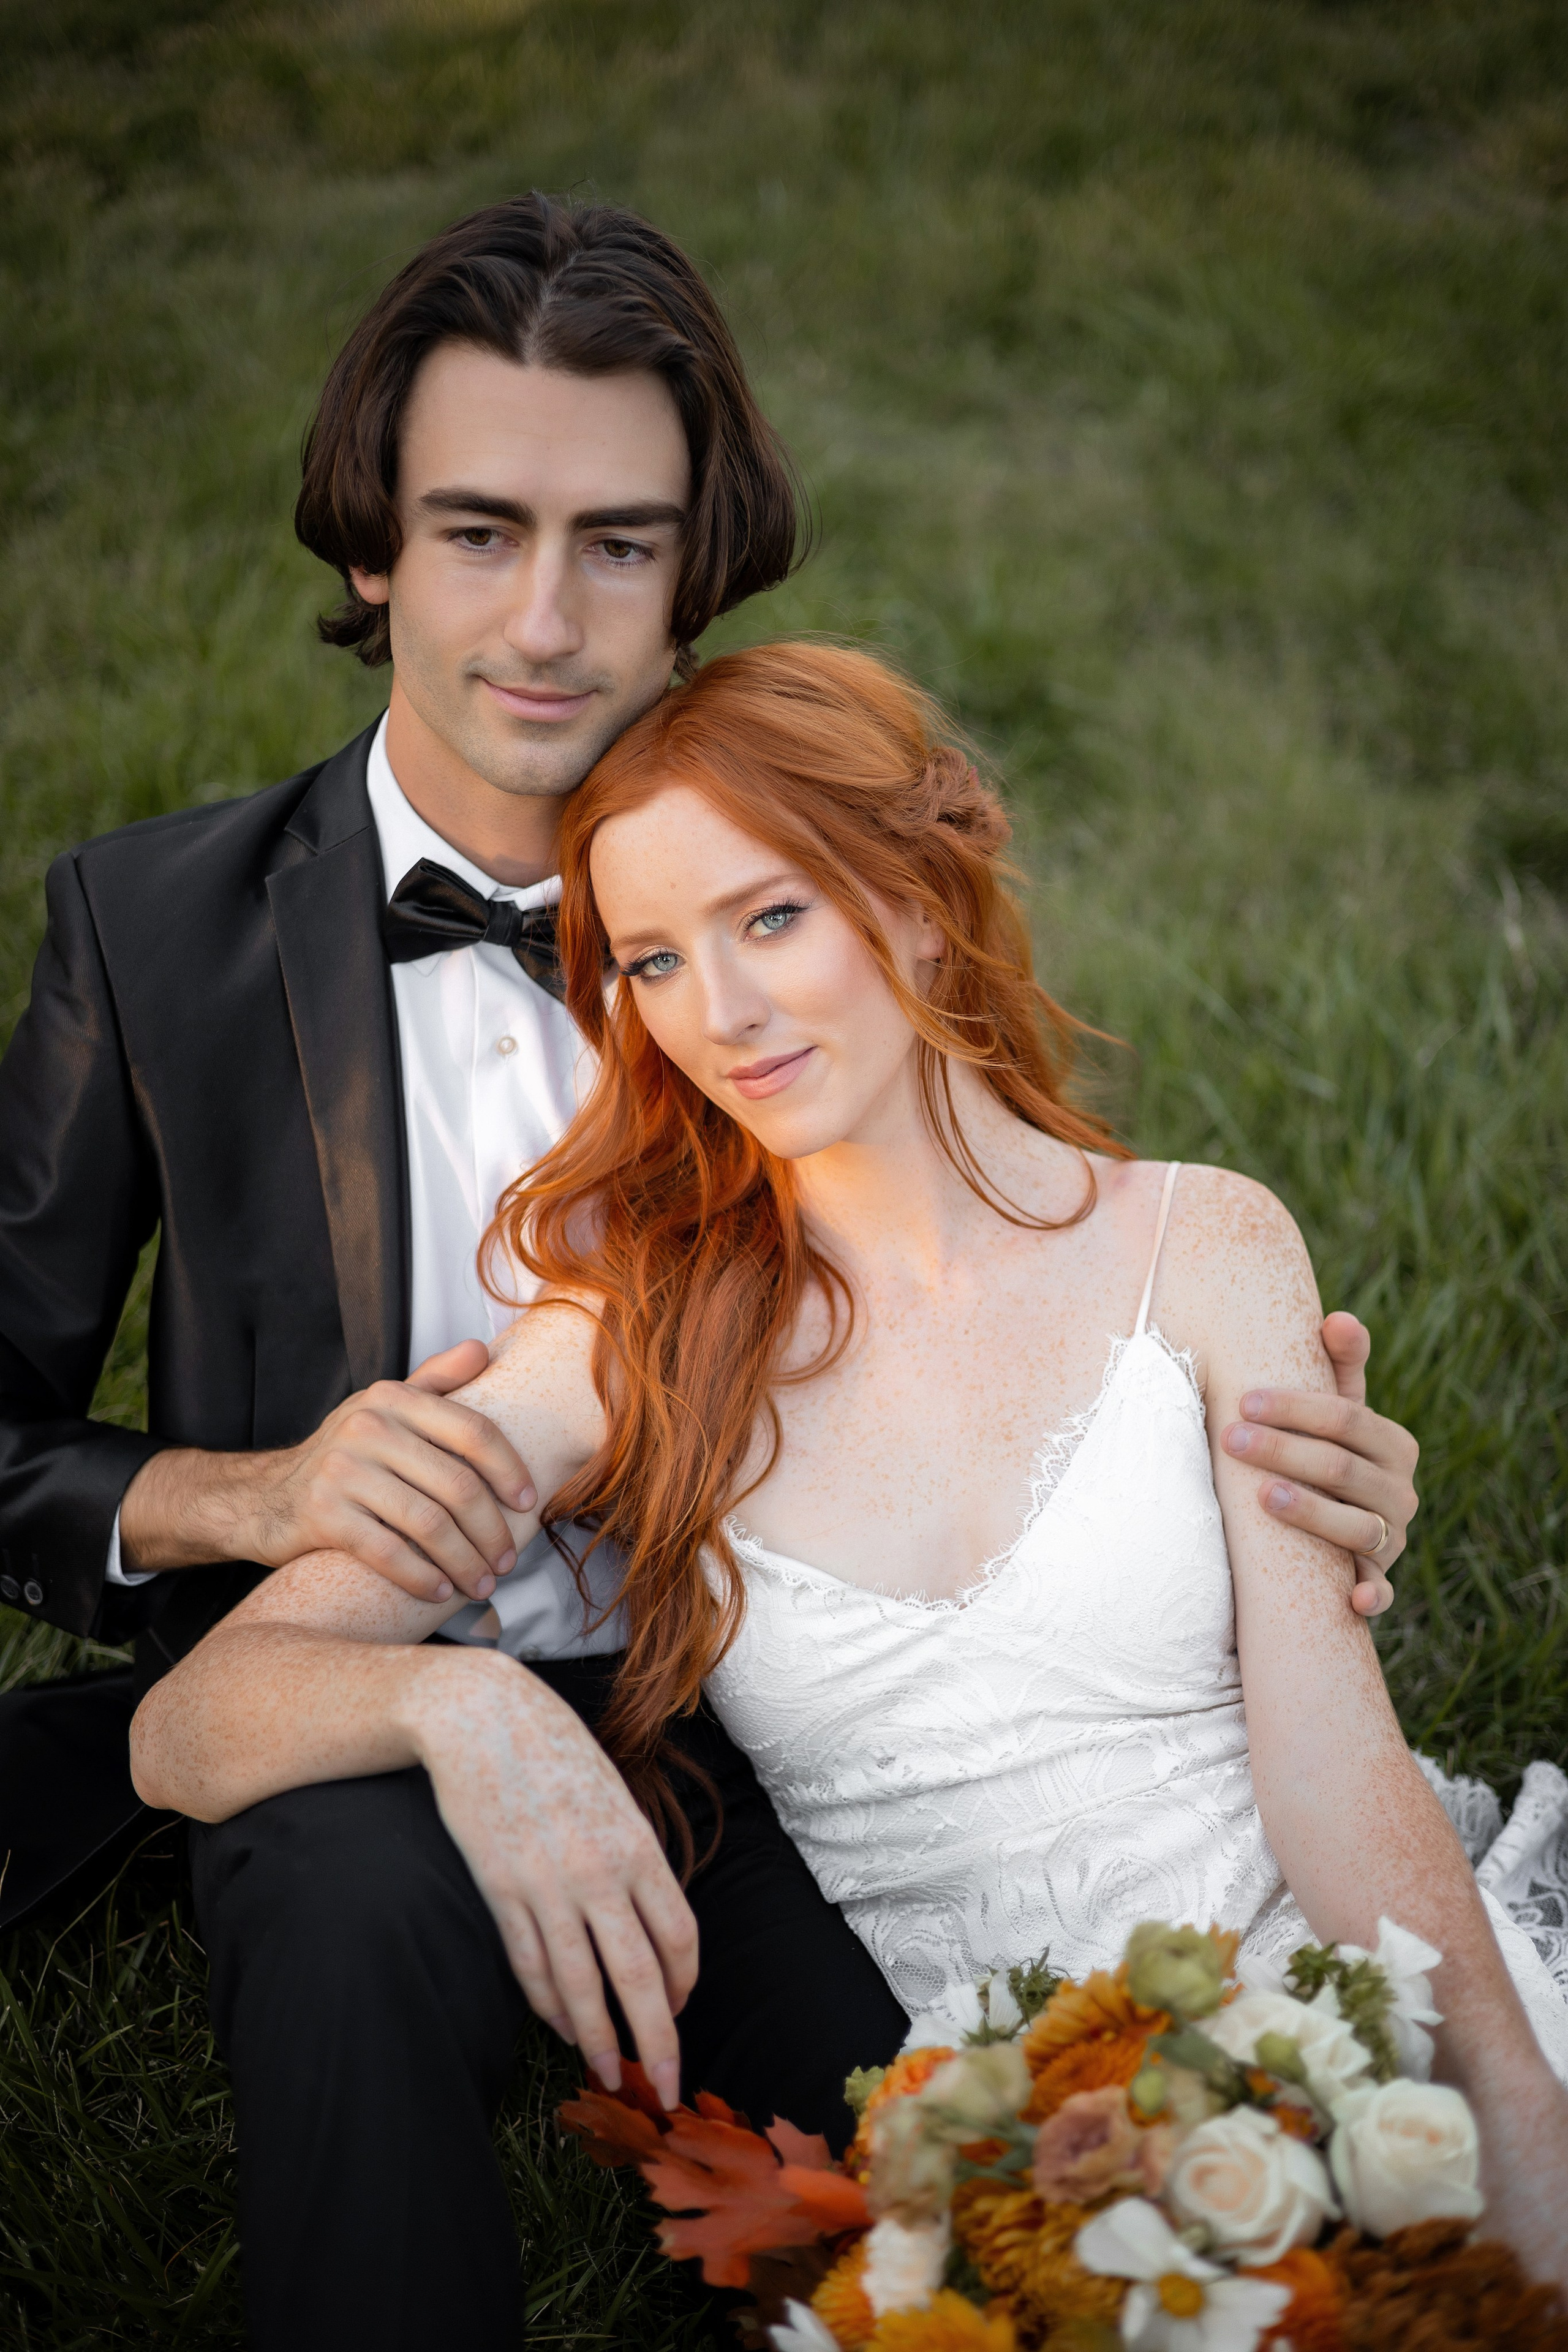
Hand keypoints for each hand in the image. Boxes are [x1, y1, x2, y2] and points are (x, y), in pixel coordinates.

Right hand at [119, 1339, 537, 1600]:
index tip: (529, 1504)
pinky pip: (388, 1552)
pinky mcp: (322, 1515)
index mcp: (393, 1398)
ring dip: (465, 1561)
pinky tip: (440, 1591)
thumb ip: (434, 1381)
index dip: (509, 1469)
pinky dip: (421, 1576)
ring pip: (428, 1523)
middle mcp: (368, 1427)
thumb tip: (482, 1349)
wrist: (263, 1497)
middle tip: (509, 1559)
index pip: (473, 1430)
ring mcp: (342, 1471)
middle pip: (457, 1484)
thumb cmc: (344, 1456)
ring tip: (483, 1583)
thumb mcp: (384, 1408)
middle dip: (491, 1530)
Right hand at [407, 1651, 697, 2105]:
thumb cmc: (554, 1748)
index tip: (681, 2010)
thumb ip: (632, 1855)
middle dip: (657, 2042)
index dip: (683, 1985)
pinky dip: (547, 2005)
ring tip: (608, 2074)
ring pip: (581, 1986)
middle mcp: (600, 1872)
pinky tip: (559, 2027)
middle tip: (665, 2090)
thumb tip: (648, 1918)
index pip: (678, 1937)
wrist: (482, 1715)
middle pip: (638, 1978)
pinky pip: (530, 1965)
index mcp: (637, 1845)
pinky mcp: (502, 1891)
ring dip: (598, 2039)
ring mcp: (548, 1886)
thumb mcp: (614, 1794)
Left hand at [1220, 1311, 1417, 1616]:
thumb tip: (1340, 1318)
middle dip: (1286, 1451)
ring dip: (1312, 1513)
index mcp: (1393, 1444)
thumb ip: (1340, 1365)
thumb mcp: (1337, 1410)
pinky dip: (1371, 1595)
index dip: (1297, 1408)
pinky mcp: (1377, 1580)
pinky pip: (1381, 1592)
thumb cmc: (1326, 1452)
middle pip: (1344, 1469)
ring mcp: (1392, 1539)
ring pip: (1357, 1527)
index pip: (1347, 1419)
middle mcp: (1400, 1492)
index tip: (1244, 1400)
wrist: (1339, 1523)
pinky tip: (1351, 1597)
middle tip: (1230, 1439)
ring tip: (1262, 1496)